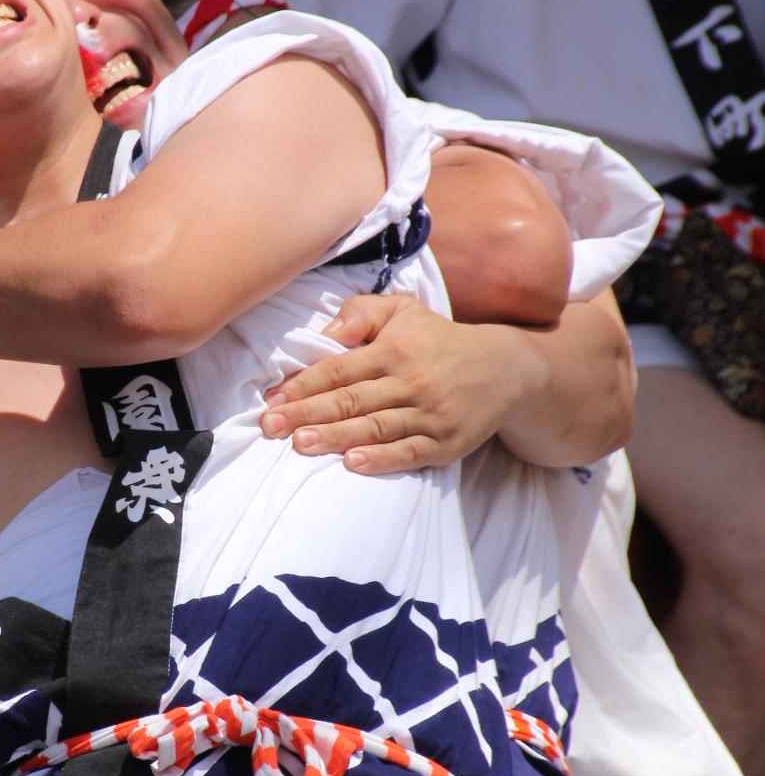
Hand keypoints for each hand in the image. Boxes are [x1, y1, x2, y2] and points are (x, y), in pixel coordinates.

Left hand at [259, 294, 530, 474]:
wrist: (505, 369)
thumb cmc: (437, 341)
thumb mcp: (404, 311)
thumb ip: (362, 313)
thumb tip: (328, 333)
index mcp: (394, 350)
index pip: (340, 369)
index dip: (304, 385)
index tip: (272, 400)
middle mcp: (410, 381)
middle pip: (351, 400)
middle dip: (307, 414)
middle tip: (270, 426)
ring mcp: (429, 415)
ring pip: (375, 428)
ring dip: (335, 438)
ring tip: (299, 445)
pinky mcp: (446, 443)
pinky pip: (409, 453)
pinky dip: (381, 460)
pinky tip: (352, 464)